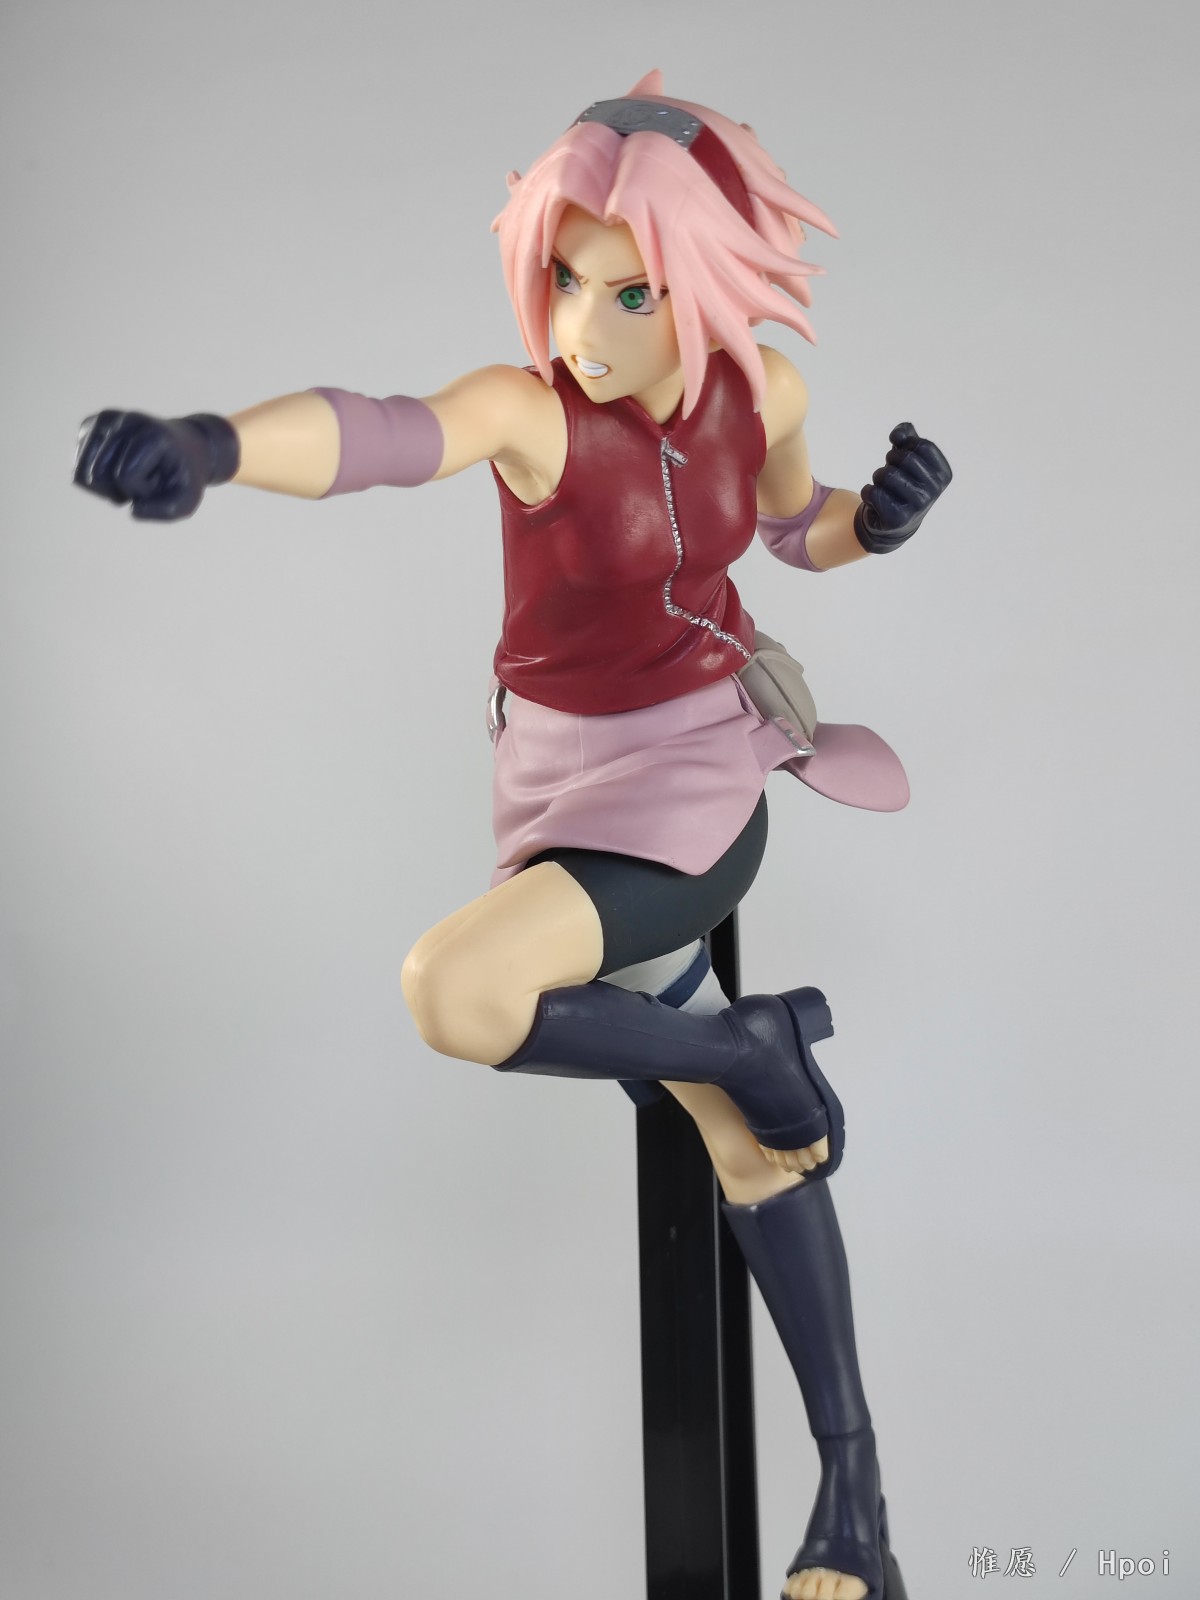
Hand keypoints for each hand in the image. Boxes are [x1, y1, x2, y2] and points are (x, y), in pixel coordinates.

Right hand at [73, 410, 239, 520]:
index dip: (140, 491)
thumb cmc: (182, 476)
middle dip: (118, 491)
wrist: (183, 447)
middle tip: (141, 482)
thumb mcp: (187, 499)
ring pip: (81, 475)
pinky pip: (76, 470)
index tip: (157, 482)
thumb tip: (133, 510)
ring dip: (106, 488)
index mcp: (152, 434)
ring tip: (128, 477)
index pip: (125, 477)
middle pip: (97, 475)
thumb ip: (166, 511)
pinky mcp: (89, 425)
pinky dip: (96, 480)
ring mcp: (104, 419)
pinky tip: (116, 469)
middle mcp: (125, 420)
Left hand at [853, 422, 951, 553]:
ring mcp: (917, 506)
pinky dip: (868, 492)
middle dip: (891, 459)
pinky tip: (876, 500)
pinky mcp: (897, 518)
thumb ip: (907, 436)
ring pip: (887, 474)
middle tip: (890, 470)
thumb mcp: (908, 456)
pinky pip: (873, 492)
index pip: (923, 445)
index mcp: (943, 474)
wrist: (894, 524)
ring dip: (878, 476)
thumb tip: (899, 434)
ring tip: (883, 485)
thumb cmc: (902, 482)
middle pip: (905, 458)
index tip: (901, 452)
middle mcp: (934, 491)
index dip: (906, 444)